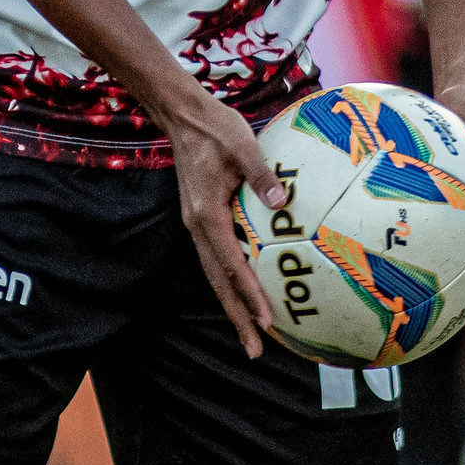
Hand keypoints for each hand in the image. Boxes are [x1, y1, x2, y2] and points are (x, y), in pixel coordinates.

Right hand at [168, 89, 287, 360]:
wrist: (183, 115)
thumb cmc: (215, 126)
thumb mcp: (243, 144)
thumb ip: (261, 174)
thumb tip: (281, 201)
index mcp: (206, 214)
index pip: (230, 264)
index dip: (249, 294)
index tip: (266, 320)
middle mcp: (197, 226)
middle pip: (217, 282)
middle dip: (237, 317)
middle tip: (256, 349)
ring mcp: (196, 223)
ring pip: (214, 274)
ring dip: (232, 304)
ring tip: (252, 334)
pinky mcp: (200, 217)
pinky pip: (216, 258)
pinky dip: (230, 280)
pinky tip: (246, 290)